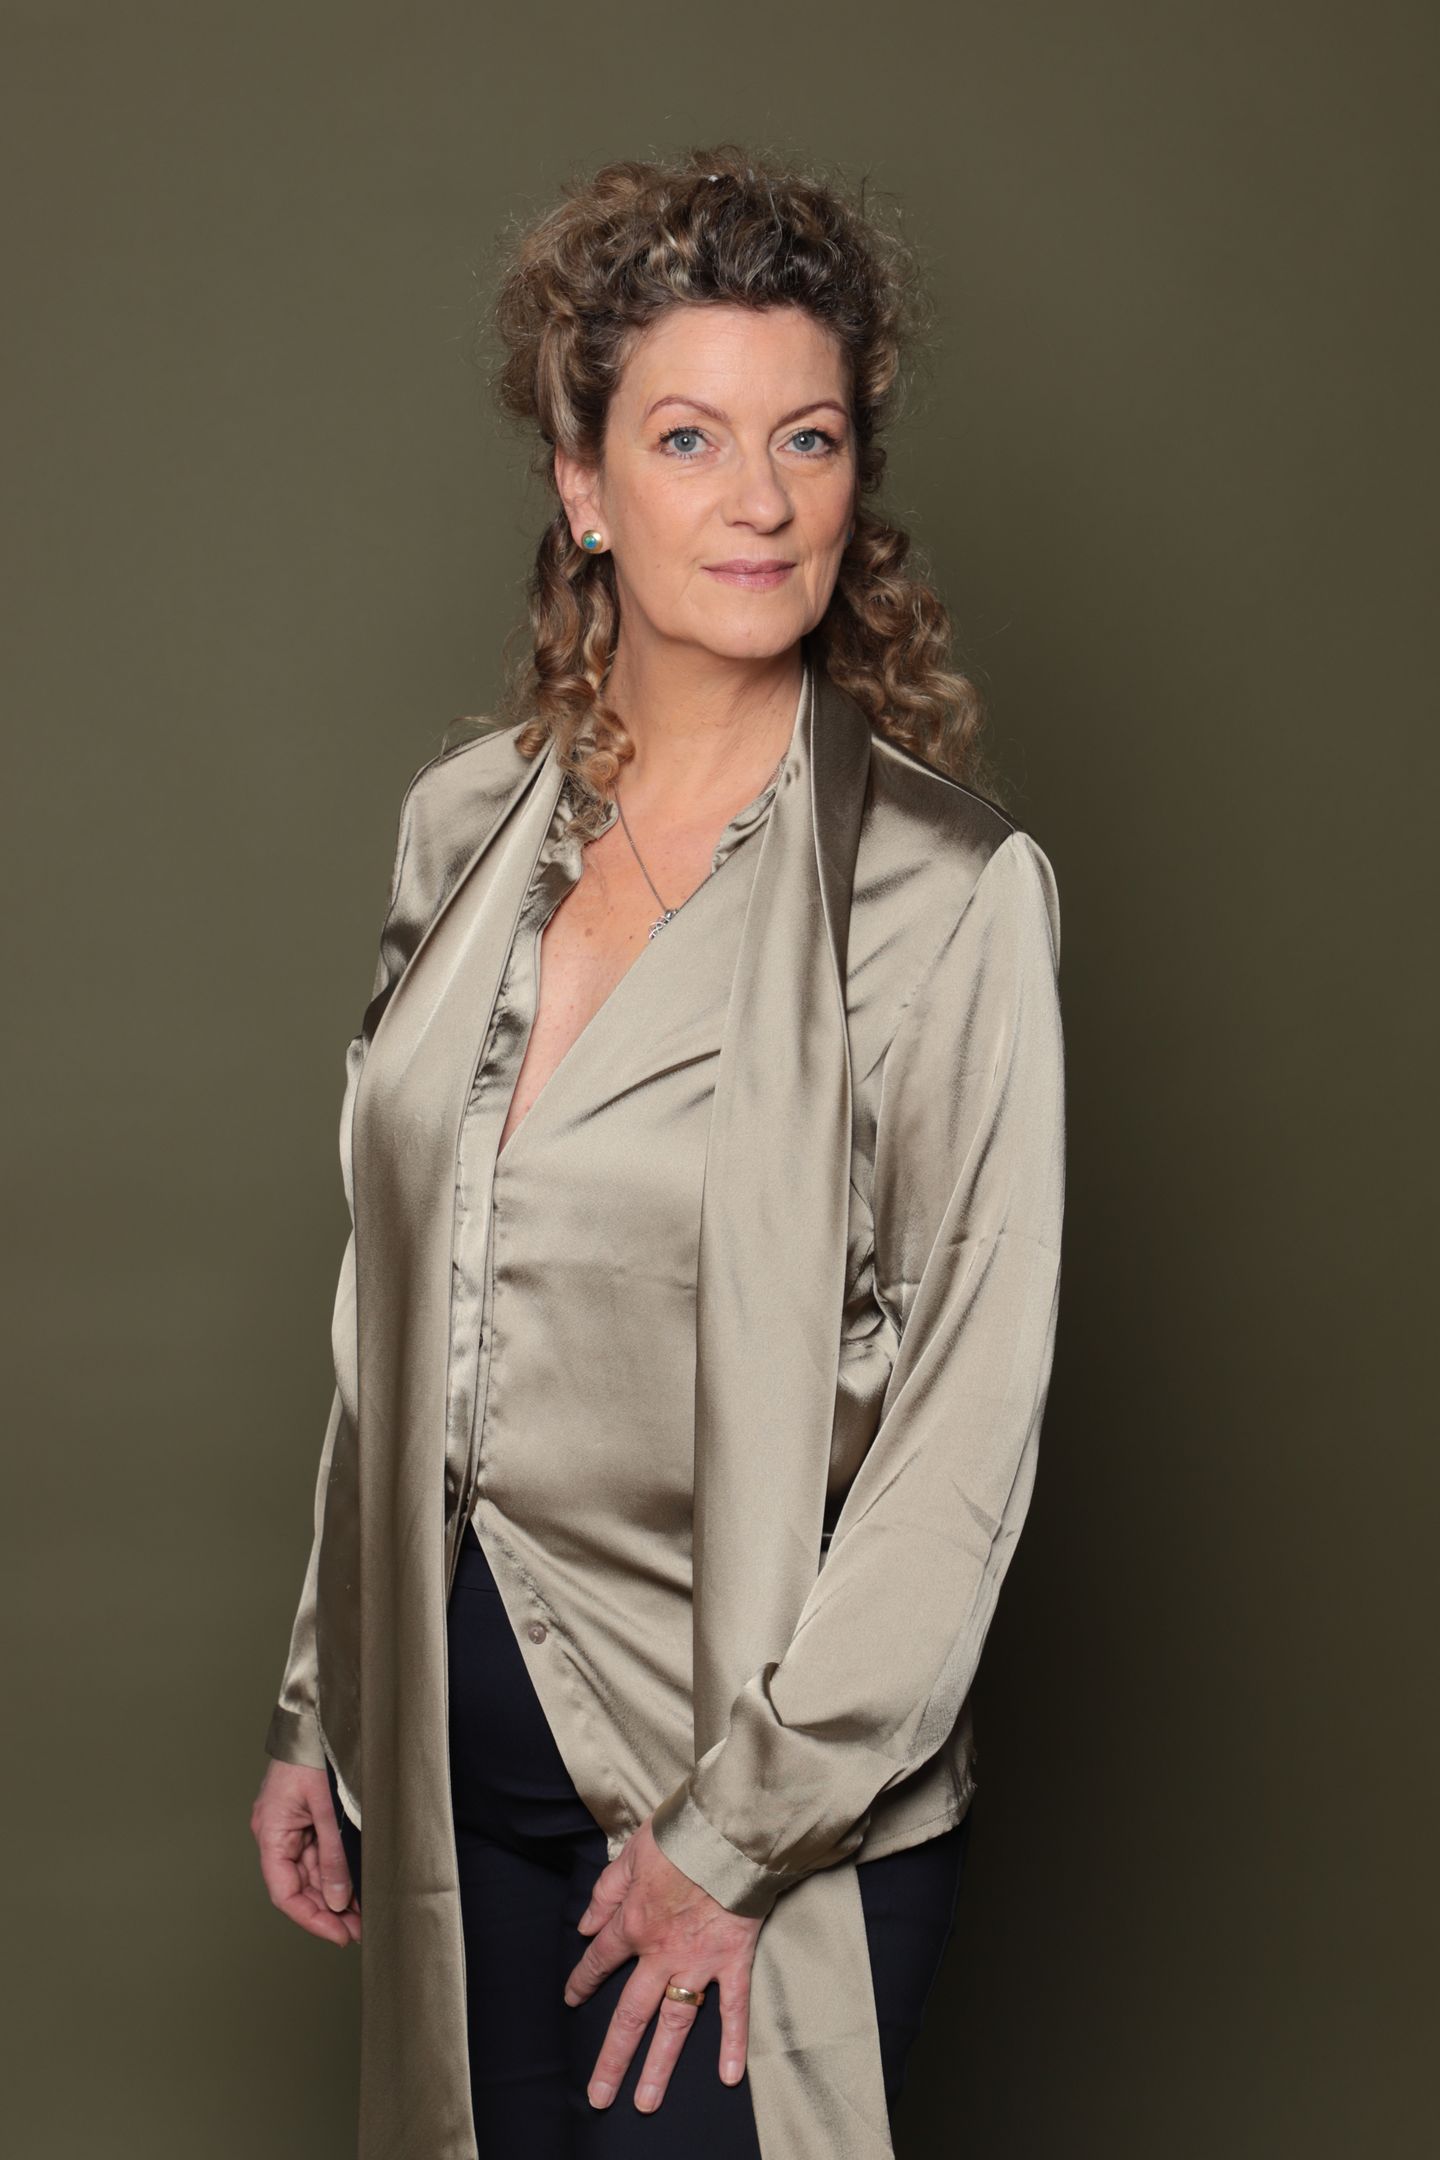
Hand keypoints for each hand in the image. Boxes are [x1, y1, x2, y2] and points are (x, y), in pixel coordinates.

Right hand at [251, 1758, 359, 1946]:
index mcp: (271, 1832)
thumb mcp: (327, 1808)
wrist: (318, 1715)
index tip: (340, 1935)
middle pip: (299, 1886)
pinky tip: (356, 1886)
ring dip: (334, 1893)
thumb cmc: (315, 1753)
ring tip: (363, 1913)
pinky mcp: (305, 1816)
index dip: (311, 1918)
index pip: (285, 1892)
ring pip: (311, 1872)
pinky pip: (318, 1853)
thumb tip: (336, 1900)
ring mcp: (290, 1825)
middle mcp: (276, 1833)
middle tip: (360, 1929)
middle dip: (328, 1910)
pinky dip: (336, 1871)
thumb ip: (332, 1855)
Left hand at [563, 1812, 762, 2112]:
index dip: (582, 1980)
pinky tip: (728, 2076)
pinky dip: (732, 2041)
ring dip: (658, 2066)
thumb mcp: (631, 1853)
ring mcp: (698, 1963)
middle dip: (612, 2058)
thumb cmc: (680, 1834)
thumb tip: (584, 1925)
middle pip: (630, 2015)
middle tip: (598, 2096)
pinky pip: (733, 2008)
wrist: (730, 1830)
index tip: (572, 1998)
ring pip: (674, 2024)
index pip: (600, 1960)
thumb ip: (606, 1892)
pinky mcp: (733, 1960)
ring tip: (646, 2102)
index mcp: (633, 1924)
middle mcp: (660, 1954)